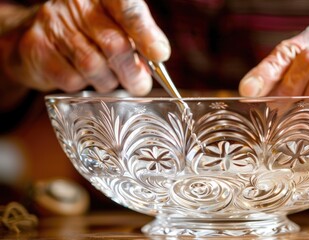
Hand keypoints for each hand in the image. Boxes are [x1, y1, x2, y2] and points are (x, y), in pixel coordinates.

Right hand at [6, 0, 169, 94]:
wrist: (38, 33)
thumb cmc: (89, 31)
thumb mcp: (118, 26)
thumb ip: (140, 38)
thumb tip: (159, 55)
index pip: (128, 8)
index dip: (146, 33)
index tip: (160, 55)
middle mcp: (77, 4)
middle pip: (113, 43)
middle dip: (132, 71)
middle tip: (140, 84)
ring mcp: (53, 24)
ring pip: (92, 65)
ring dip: (108, 81)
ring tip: (110, 80)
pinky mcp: (37, 48)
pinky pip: (71, 79)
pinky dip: (84, 85)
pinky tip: (84, 79)